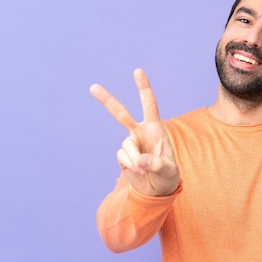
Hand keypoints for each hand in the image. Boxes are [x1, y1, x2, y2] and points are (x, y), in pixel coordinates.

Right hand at [90, 68, 179, 196]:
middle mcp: (140, 133)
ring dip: (135, 159)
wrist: (157, 190)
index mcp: (155, 129)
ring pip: (126, 146)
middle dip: (107, 100)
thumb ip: (157, 164)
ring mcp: (130, 144)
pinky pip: (122, 158)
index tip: (137, 71)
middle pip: (121, 114)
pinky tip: (138, 172)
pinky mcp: (122, 156)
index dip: (143, 88)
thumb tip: (140, 162)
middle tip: (93, 87)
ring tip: (146, 169)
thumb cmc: (168, 176)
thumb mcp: (169, 171)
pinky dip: (130, 166)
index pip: (149, 104)